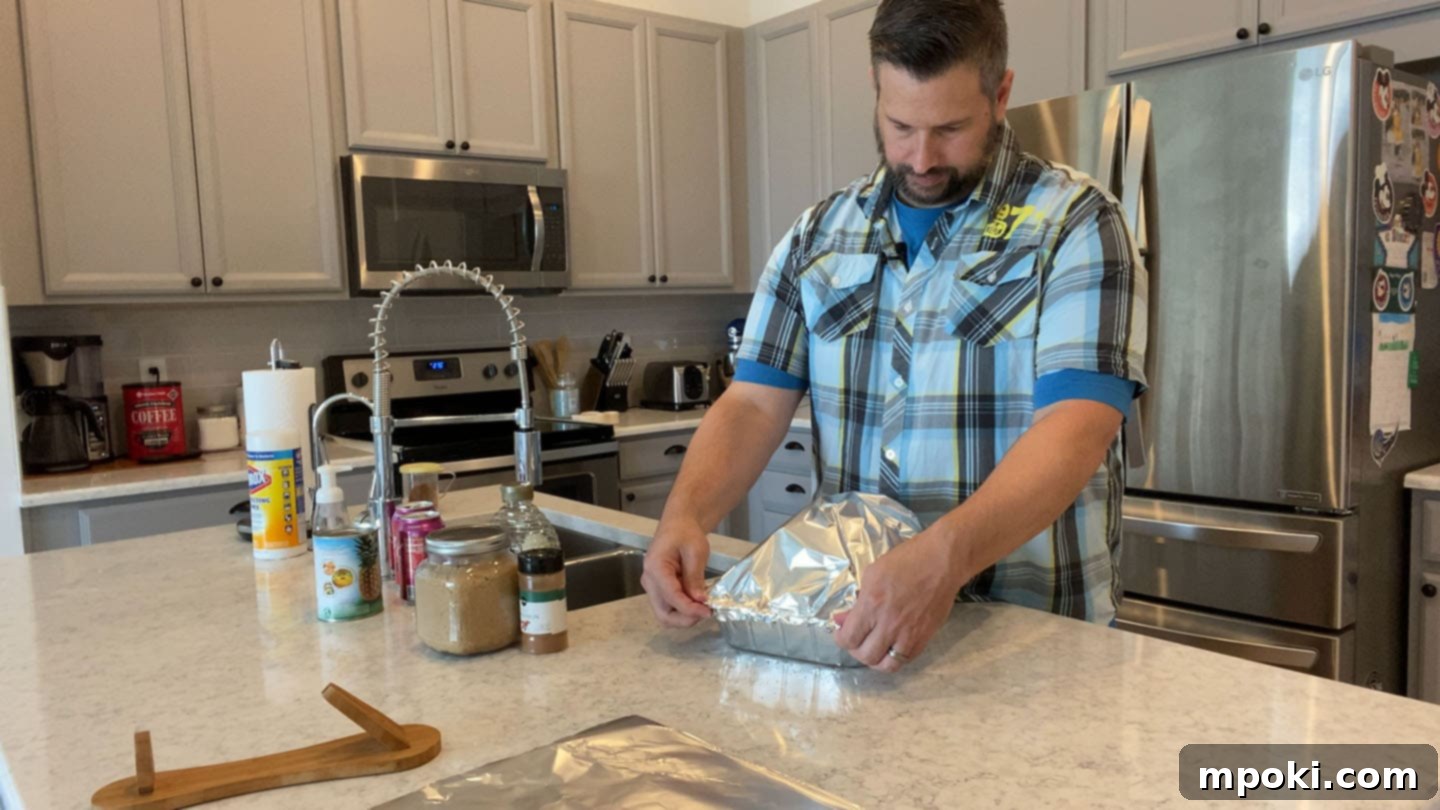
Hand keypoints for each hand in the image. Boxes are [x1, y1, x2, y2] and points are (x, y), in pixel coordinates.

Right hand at [641, 516, 713, 627]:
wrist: (678, 525)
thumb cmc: (686, 533)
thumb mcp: (696, 551)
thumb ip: (695, 577)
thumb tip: (700, 601)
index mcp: (655, 568)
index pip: (671, 597)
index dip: (690, 609)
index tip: (708, 611)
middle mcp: (649, 581)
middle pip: (663, 614)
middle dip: (685, 619)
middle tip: (706, 612)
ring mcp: (652, 587)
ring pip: (665, 615)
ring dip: (684, 617)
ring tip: (703, 607)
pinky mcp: (659, 590)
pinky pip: (669, 607)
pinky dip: (683, 610)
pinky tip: (697, 602)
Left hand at [833, 529, 962, 671]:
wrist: (942, 562)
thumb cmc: (906, 560)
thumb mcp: (872, 574)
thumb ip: (857, 601)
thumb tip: (842, 619)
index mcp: (872, 605)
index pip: (849, 638)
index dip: (840, 639)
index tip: (841, 632)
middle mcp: (889, 624)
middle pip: (865, 656)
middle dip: (855, 650)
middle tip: (856, 639)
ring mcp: (909, 634)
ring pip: (886, 665)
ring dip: (875, 659)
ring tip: (873, 647)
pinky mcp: (924, 638)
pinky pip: (905, 660)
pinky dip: (894, 658)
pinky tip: (890, 646)